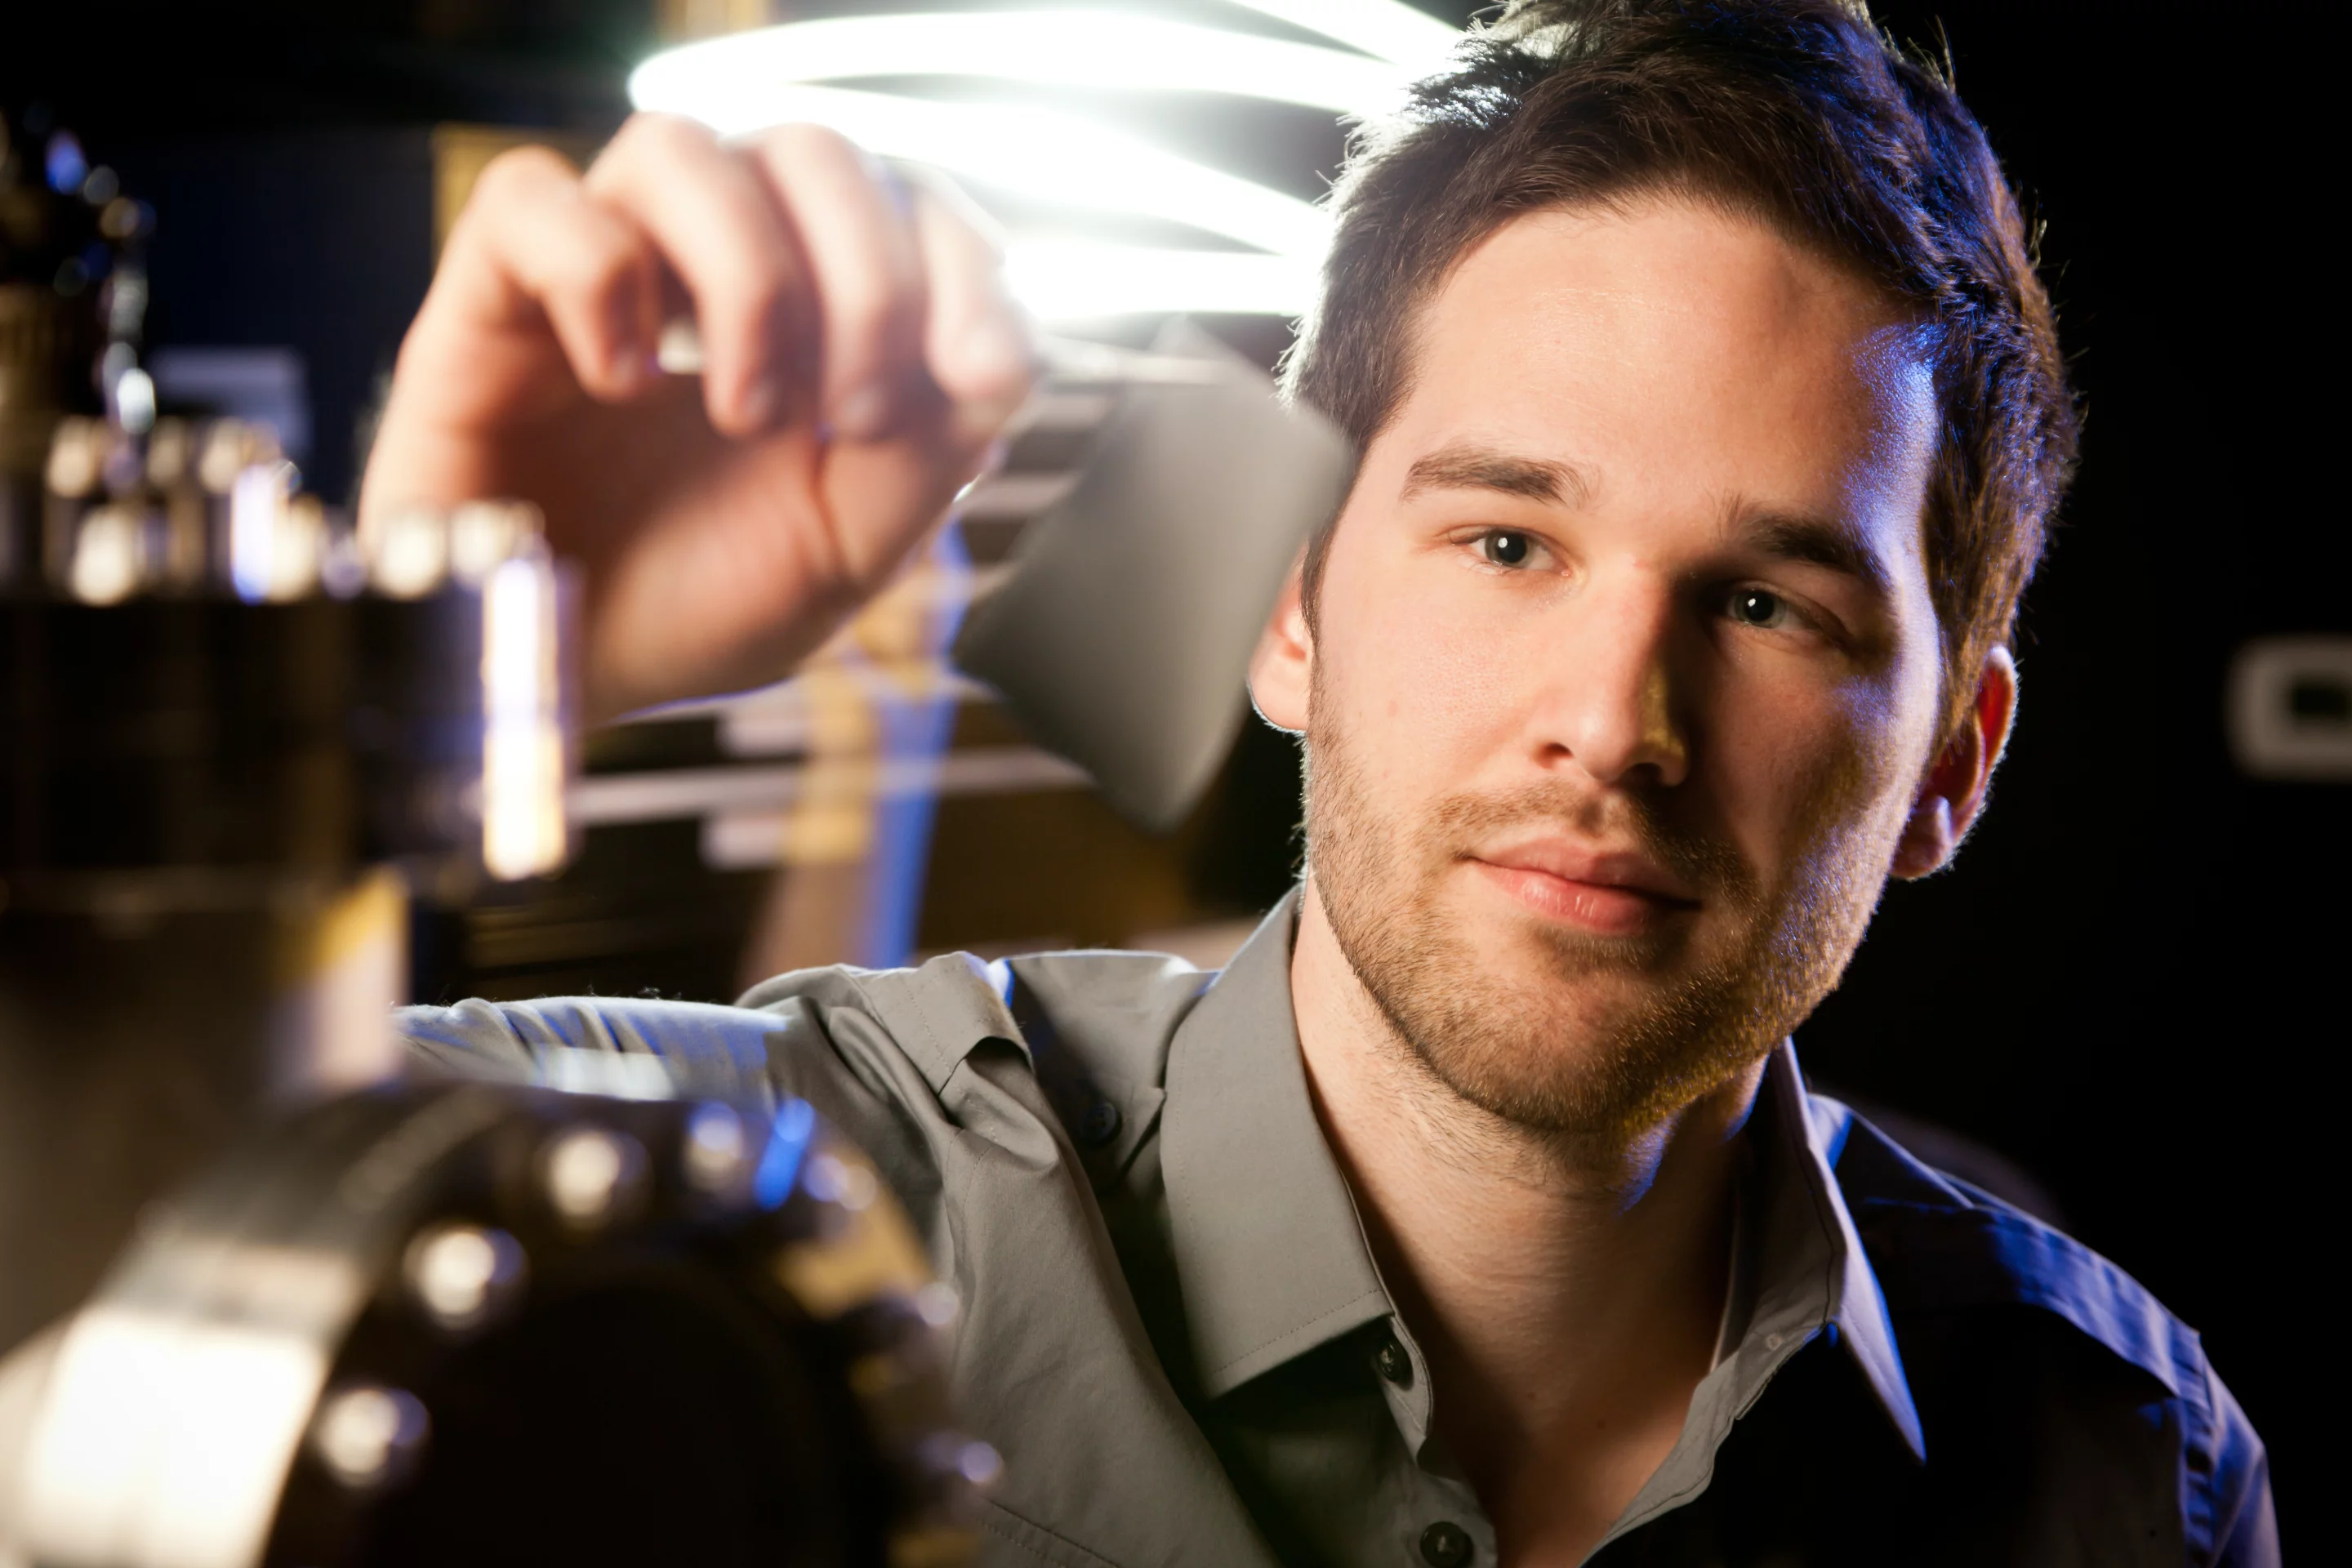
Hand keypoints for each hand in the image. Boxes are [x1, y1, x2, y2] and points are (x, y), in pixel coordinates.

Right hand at [358, 113, 1032, 721]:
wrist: (564, 680)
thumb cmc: (695, 607)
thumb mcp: (847, 551)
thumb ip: (930, 450)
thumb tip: (999, 361)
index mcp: (812, 308)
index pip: (904, 202)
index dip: (961, 264)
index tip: (983, 376)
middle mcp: (707, 263)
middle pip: (807, 153)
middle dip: (868, 280)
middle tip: (853, 417)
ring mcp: (601, 266)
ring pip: (678, 149)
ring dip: (749, 281)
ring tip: (745, 413)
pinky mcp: (489, 293)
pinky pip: (534, 196)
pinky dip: (595, 276)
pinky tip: (620, 382)